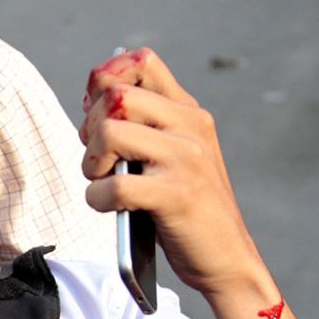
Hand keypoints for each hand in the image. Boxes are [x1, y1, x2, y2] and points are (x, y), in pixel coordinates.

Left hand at [80, 47, 264, 299]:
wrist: (226, 258)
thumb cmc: (186, 209)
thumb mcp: (172, 154)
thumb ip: (143, 123)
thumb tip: (92, 96)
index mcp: (188, 112)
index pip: (142, 61)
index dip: (105, 80)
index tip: (97, 114)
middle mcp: (191, 126)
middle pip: (115, 96)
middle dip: (91, 129)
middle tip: (97, 160)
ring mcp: (186, 159)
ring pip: (110, 133)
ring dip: (91, 164)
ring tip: (102, 183)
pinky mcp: (177, 195)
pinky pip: (113, 185)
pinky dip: (96, 199)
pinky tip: (108, 207)